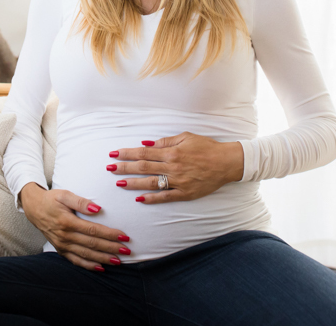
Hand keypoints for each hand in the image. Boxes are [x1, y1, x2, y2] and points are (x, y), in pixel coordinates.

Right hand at [18, 182, 131, 270]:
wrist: (34, 208)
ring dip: (103, 259)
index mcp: (67, 222)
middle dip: (111, 249)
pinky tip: (100, 267)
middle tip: (127, 251)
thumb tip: (97, 208)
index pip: (93, 230)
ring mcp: (62, 245)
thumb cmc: (51, 199)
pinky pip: (75, 260)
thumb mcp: (64, 194)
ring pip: (86, 255)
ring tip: (118, 261)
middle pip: (92, 245)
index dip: (110, 235)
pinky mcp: (60, 250)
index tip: (124, 237)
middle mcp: (65, 236)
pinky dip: (88, 265)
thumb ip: (80, 202)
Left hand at [108, 132, 243, 203]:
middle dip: (124, 167)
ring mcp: (178, 181)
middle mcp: (173, 166)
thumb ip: (165, 141)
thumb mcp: (186, 137)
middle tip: (109, 168)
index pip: (144, 152)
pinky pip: (166, 196)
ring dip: (133, 183)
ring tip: (118, 183)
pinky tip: (140, 199)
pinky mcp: (185, 193)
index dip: (127, 153)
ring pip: (151, 182)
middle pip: (143, 167)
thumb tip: (146, 144)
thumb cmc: (206, 147)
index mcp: (172, 152)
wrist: (226, 162)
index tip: (114, 153)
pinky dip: (152, 198)